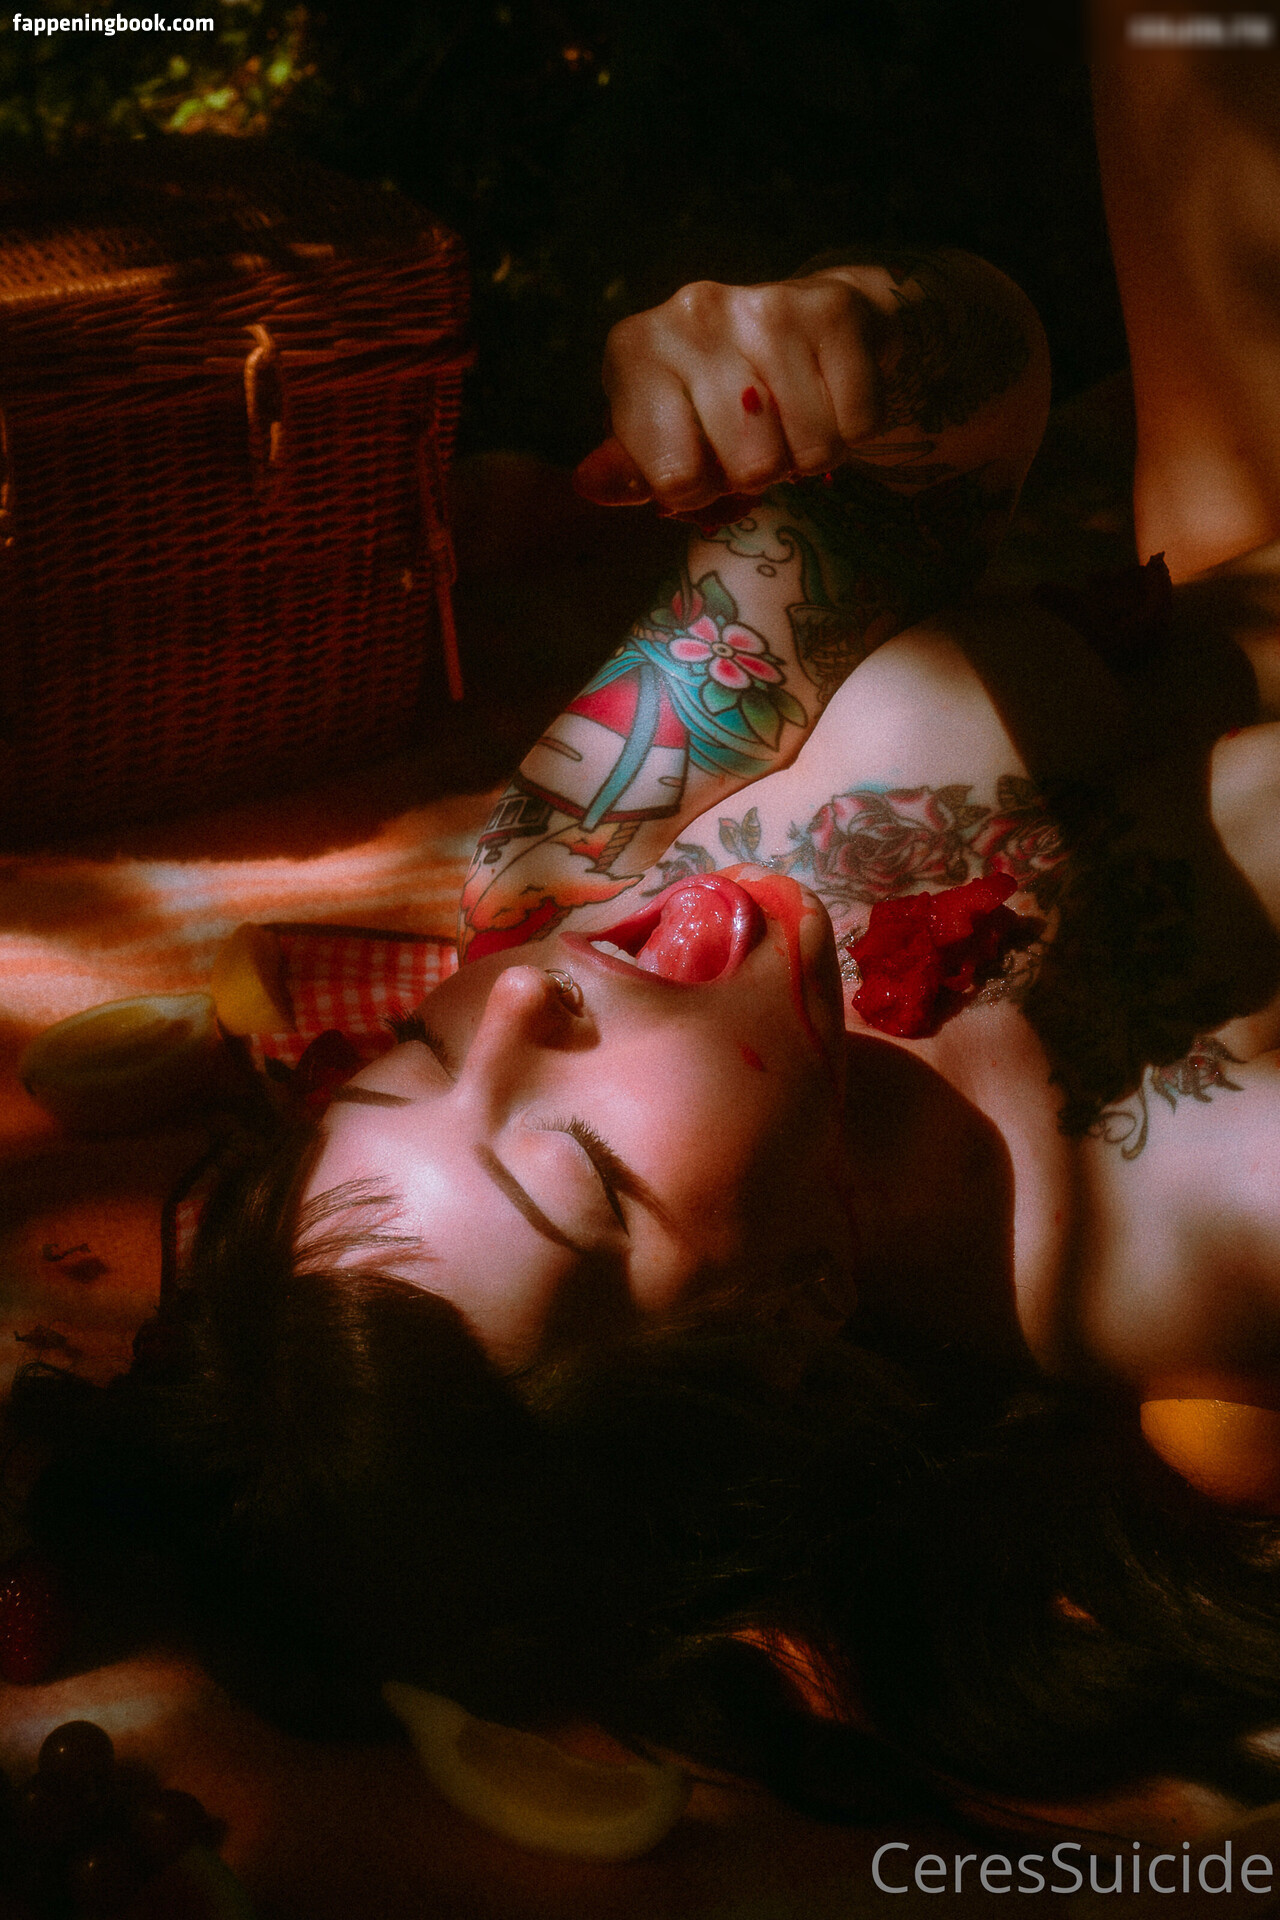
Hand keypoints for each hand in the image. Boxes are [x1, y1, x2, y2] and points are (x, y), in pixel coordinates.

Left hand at [574, 269, 896, 513]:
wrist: (810, 321)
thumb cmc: (720, 397)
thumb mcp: (661, 436)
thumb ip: (632, 471)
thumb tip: (590, 485)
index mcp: (635, 350)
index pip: (675, 480)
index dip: (698, 492)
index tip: (701, 464)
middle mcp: (692, 314)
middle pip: (747, 468)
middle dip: (758, 475)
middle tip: (755, 441)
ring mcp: (764, 306)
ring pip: (808, 450)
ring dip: (808, 456)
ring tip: (792, 421)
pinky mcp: (832, 310)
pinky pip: (857, 425)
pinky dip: (853, 432)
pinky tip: (829, 397)